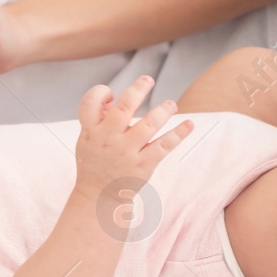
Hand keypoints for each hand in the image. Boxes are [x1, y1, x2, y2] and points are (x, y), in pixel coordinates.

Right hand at [73, 76, 191, 196]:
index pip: (90, 102)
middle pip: (124, 108)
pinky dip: (179, 134)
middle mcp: (108, 139)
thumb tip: (114, 97)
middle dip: (139, 90)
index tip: (111, 93)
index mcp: (91, 130)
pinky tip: (189, 124)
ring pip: (148, 125)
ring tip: (171, 104)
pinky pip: (164, 145)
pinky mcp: (143, 164)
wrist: (98, 196)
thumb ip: (98, 117)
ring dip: (163, 110)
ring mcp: (127, 151)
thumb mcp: (87, 138)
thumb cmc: (95, 162)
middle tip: (148, 80)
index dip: (101, 92)